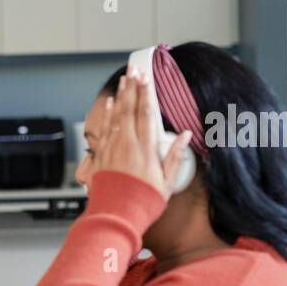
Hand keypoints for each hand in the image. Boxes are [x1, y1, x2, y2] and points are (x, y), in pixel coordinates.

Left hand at [92, 70, 192, 201]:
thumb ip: (175, 156)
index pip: (146, 113)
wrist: (115, 216)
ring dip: (120, 96)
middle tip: (134, 69)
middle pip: (129, 108)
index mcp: (145, 148)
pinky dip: (107, 114)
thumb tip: (184, 135)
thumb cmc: (143, 202)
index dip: (146, 93)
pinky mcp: (101, 155)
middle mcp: (127, 143)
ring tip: (124, 79)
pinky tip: (109, 103)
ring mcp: (112, 148)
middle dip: (133, 87)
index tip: (146, 77)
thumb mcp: (167, 181)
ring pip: (116, 115)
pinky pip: (105, 128)